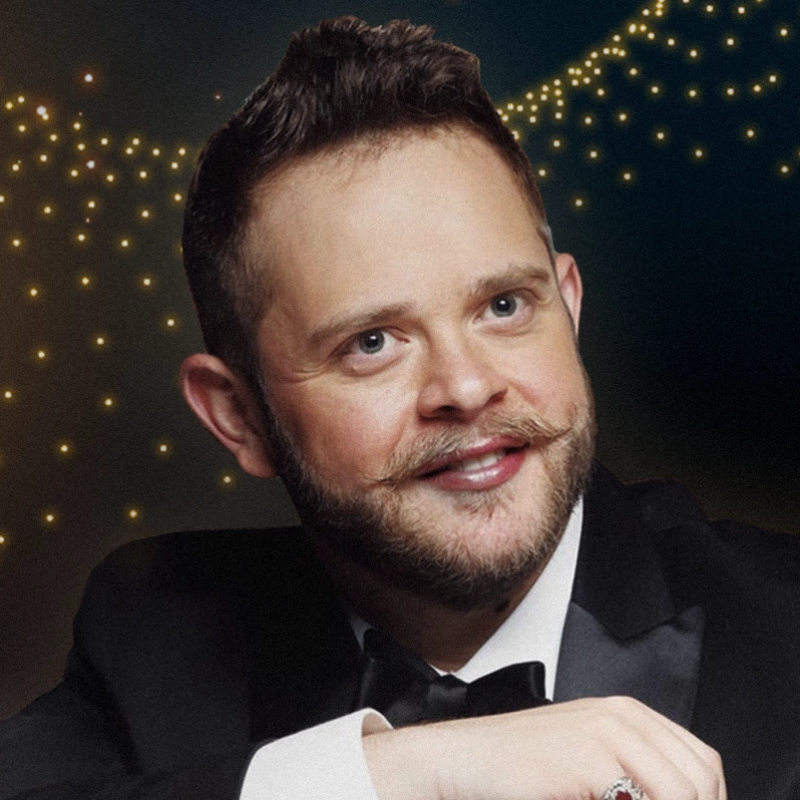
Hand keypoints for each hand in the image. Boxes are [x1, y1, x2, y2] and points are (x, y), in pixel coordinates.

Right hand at [363, 696, 725, 799]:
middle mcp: (622, 716)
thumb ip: (634, 769)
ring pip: (679, 792)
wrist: (469, 759)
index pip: (702, 762)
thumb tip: (684, 796)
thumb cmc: (522, 761)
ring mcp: (605, 735)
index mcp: (627, 712)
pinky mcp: (587, 760)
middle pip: (699, 780)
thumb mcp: (589, 751)